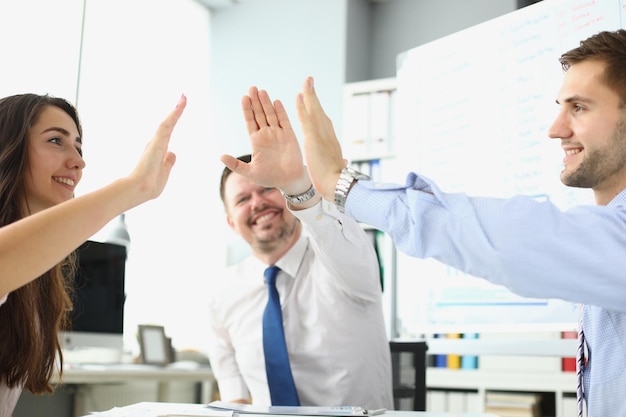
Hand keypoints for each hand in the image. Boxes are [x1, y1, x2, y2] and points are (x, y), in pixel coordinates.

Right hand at [128, 94, 185, 203]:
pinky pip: (168, 124)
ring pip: (169, 121)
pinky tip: (181, 105)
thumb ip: (169, 162)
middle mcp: (157, 142)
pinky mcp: (157, 141)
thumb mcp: (164, 171)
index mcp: (159, 150)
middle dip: (176, 111)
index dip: (174, 120)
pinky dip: (175, 114)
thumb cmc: (151, 184)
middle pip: (169, 123)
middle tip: (183, 97)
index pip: (169, 131)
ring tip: (185, 97)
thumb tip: (173, 153)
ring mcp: (156, 141)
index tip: (179, 110)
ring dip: (177, 109)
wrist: (140, 188)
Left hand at [221, 86, 308, 193]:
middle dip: (256, 102)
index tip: (244, 98)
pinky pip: (284, 121)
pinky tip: (275, 102)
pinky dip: (280, 111)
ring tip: (261, 91)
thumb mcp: (249, 172)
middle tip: (252, 88)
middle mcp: (266, 134)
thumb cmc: (270, 177)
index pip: (250, 121)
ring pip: (270, 114)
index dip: (247, 110)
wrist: (289, 181)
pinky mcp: (289, 135)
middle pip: (259, 114)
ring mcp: (278, 134)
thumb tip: (221, 156)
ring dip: (266, 103)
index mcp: (256, 141)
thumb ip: (235, 164)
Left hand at [296, 77, 343, 201]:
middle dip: (313, 95)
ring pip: (314, 109)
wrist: (336, 183)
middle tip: (309, 81)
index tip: (313, 101)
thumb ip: (339, 161)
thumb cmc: (336, 179)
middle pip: (319, 110)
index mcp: (330, 139)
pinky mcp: (314, 137)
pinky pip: (306, 118)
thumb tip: (344, 161)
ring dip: (309, 94)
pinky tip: (299, 95)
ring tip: (306, 81)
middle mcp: (327, 132)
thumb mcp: (337, 166)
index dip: (317, 109)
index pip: (322, 120)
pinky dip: (303, 106)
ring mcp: (321, 133)